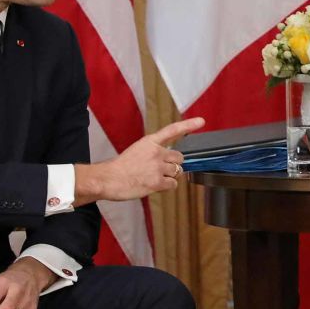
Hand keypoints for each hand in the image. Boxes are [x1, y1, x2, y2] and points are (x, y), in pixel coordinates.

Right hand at [74, 117, 204, 204]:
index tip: (201, 121)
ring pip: (177, 172)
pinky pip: (173, 185)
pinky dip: (167, 187)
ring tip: (153, 178)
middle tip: (161, 170)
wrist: (108, 179)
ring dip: (169, 176)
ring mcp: (158, 167)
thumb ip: (153, 152)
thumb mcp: (136, 150)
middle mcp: (156, 152)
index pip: (172, 130)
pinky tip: (154, 186)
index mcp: (149, 142)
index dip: (188, 125)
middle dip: (174, 164)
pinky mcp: (157, 182)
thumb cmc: (120, 167)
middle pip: (179, 158)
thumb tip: (168, 160)